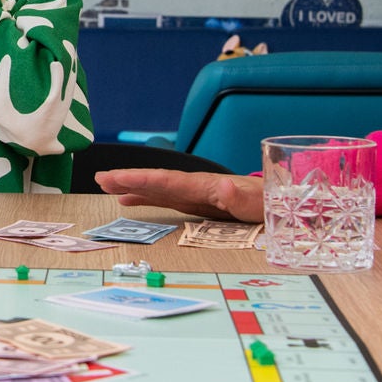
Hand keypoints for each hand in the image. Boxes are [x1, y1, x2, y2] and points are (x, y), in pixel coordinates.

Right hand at [96, 168, 265, 222]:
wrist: (281, 203)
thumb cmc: (271, 204)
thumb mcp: (260, 204)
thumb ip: (241, 196)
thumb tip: (224, 184)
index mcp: (208, 185)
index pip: (170, 180)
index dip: (144, 179)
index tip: (120, 177)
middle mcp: (197, 186)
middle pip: (158, 181)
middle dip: (129, 178)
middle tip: (101, 178)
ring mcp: (194, 194)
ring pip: (157, 188)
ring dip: (132, 186)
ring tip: (105, 185)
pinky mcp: (195, 203)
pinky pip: (165, 199)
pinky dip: (145, 197)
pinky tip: (127, 200)